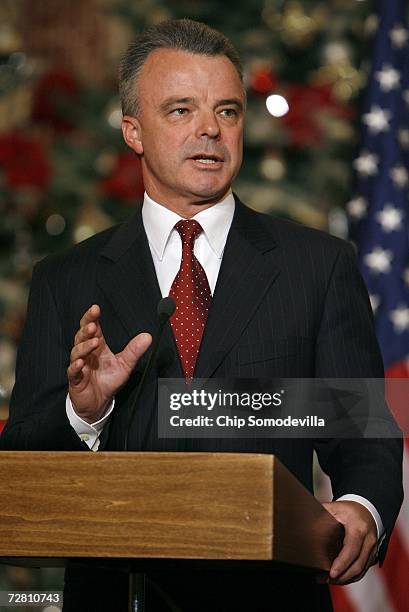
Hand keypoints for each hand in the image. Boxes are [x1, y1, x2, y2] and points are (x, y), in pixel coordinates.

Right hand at [67, 304, 151, 422]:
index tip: (96, 308)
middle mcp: (86, 353)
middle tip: (93, 324)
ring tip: (94, 342)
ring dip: (84, 346)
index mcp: (97, 347)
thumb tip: (148, 336)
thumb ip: (134, 350)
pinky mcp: (75, 380)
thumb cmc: (108, 381)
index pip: (93, 328)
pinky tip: (81, 363)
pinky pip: (73, 371)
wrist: (98, 402)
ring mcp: (79, 365)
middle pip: (81, 336)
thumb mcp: (125, 365)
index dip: (92, 318)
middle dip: (86, 329)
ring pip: (77, 352)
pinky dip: (76, 366)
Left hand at [321, 500, 377, 583]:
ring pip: (360, 571)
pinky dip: (350, 577)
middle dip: (341, 576)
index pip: (352, 550)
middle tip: (325, 579)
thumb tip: (306, 519)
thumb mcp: (336, 508)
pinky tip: (338, 578)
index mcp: (359, 529)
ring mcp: (372, 550)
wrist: (367, 510)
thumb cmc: (350, 510)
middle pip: (357, 565)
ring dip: (345, 579)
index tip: (331, 573)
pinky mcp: (372, 556)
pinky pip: (362, 571)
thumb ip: (322, 513)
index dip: (341, 563)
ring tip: (327, 580)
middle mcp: (369, 541)